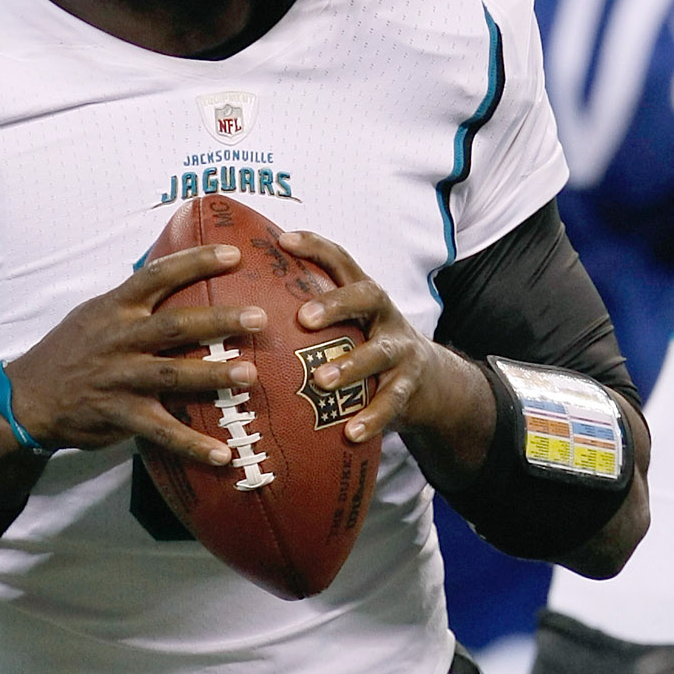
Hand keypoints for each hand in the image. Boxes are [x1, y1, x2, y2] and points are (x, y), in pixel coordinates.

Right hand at [0, 244, 267, 472]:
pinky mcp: (119, 415)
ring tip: (250, 376)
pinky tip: (222, 454)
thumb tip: (175, 273)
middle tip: (259, 318)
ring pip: (173, 375)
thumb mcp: (94, 314)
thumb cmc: (70, 351)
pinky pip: (161, 431)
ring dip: (213, 375)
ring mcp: (120, 378)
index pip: (157, 276)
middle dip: (219, 321)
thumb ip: (133, 301)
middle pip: (175, 325)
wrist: (28, 398)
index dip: (194, 262)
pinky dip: (192, 444)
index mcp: (115, 309)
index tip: (233, 254)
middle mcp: (119, 339)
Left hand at [277, 227, 494, 467]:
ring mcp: (401, 350)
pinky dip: (372, 417)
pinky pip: (391, 402)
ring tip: (321, 381)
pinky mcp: (410, 386)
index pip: (342, 261)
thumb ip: (311, 319)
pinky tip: (351, 432)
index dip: (316, 246)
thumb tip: (241, 314)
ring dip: (351, 366)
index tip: (283, 241)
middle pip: (368, 296)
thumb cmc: (368, 350)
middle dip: (337, 303)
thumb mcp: (348, 327)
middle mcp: (386, 316)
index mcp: (364, 296)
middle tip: (304, 318)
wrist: (432, 384)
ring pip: (380, 352)